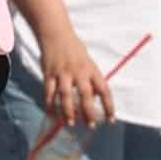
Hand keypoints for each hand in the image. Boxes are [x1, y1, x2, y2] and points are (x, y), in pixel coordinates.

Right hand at [27, 1, 113, 133]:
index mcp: (91, 69)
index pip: (104, 90)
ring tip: (71, 123)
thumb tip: (94, 98)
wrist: (56, 34)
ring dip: (68, 111)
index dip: (109, 105)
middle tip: (91, 125)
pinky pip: (49, 93)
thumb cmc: (74, 49)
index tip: (111, 119)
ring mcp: (63, 74)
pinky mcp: (49, 74)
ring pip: (65, 96)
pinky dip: (50, 105)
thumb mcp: (88, 62)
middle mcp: (78, 72)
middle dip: (89, 112)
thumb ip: (91, 79)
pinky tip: (52, 115)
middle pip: (85, 95)